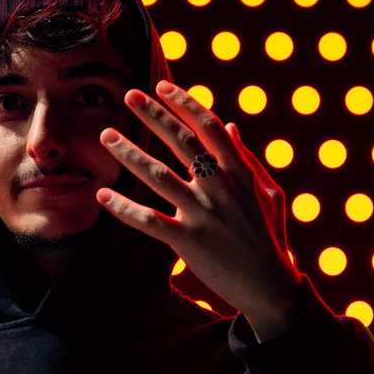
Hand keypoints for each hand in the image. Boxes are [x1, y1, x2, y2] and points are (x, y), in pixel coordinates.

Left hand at [95, 80, 305, 340]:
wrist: (270, 287)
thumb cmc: (269, 238)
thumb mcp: (268, 193)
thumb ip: (247, 159)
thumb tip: (229, 125)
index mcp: (240, 172)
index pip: (209, 126)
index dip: (184, 103)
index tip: (161, 87)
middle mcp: (221, 188)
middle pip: (181, 141)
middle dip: (153, 115)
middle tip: (128, 95)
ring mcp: (204, 215)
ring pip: (158, 176)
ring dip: (129, 153)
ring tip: (106, 135)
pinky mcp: (188, 242)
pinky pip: (149, 220)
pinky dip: (124, 207)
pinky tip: (103, 195)